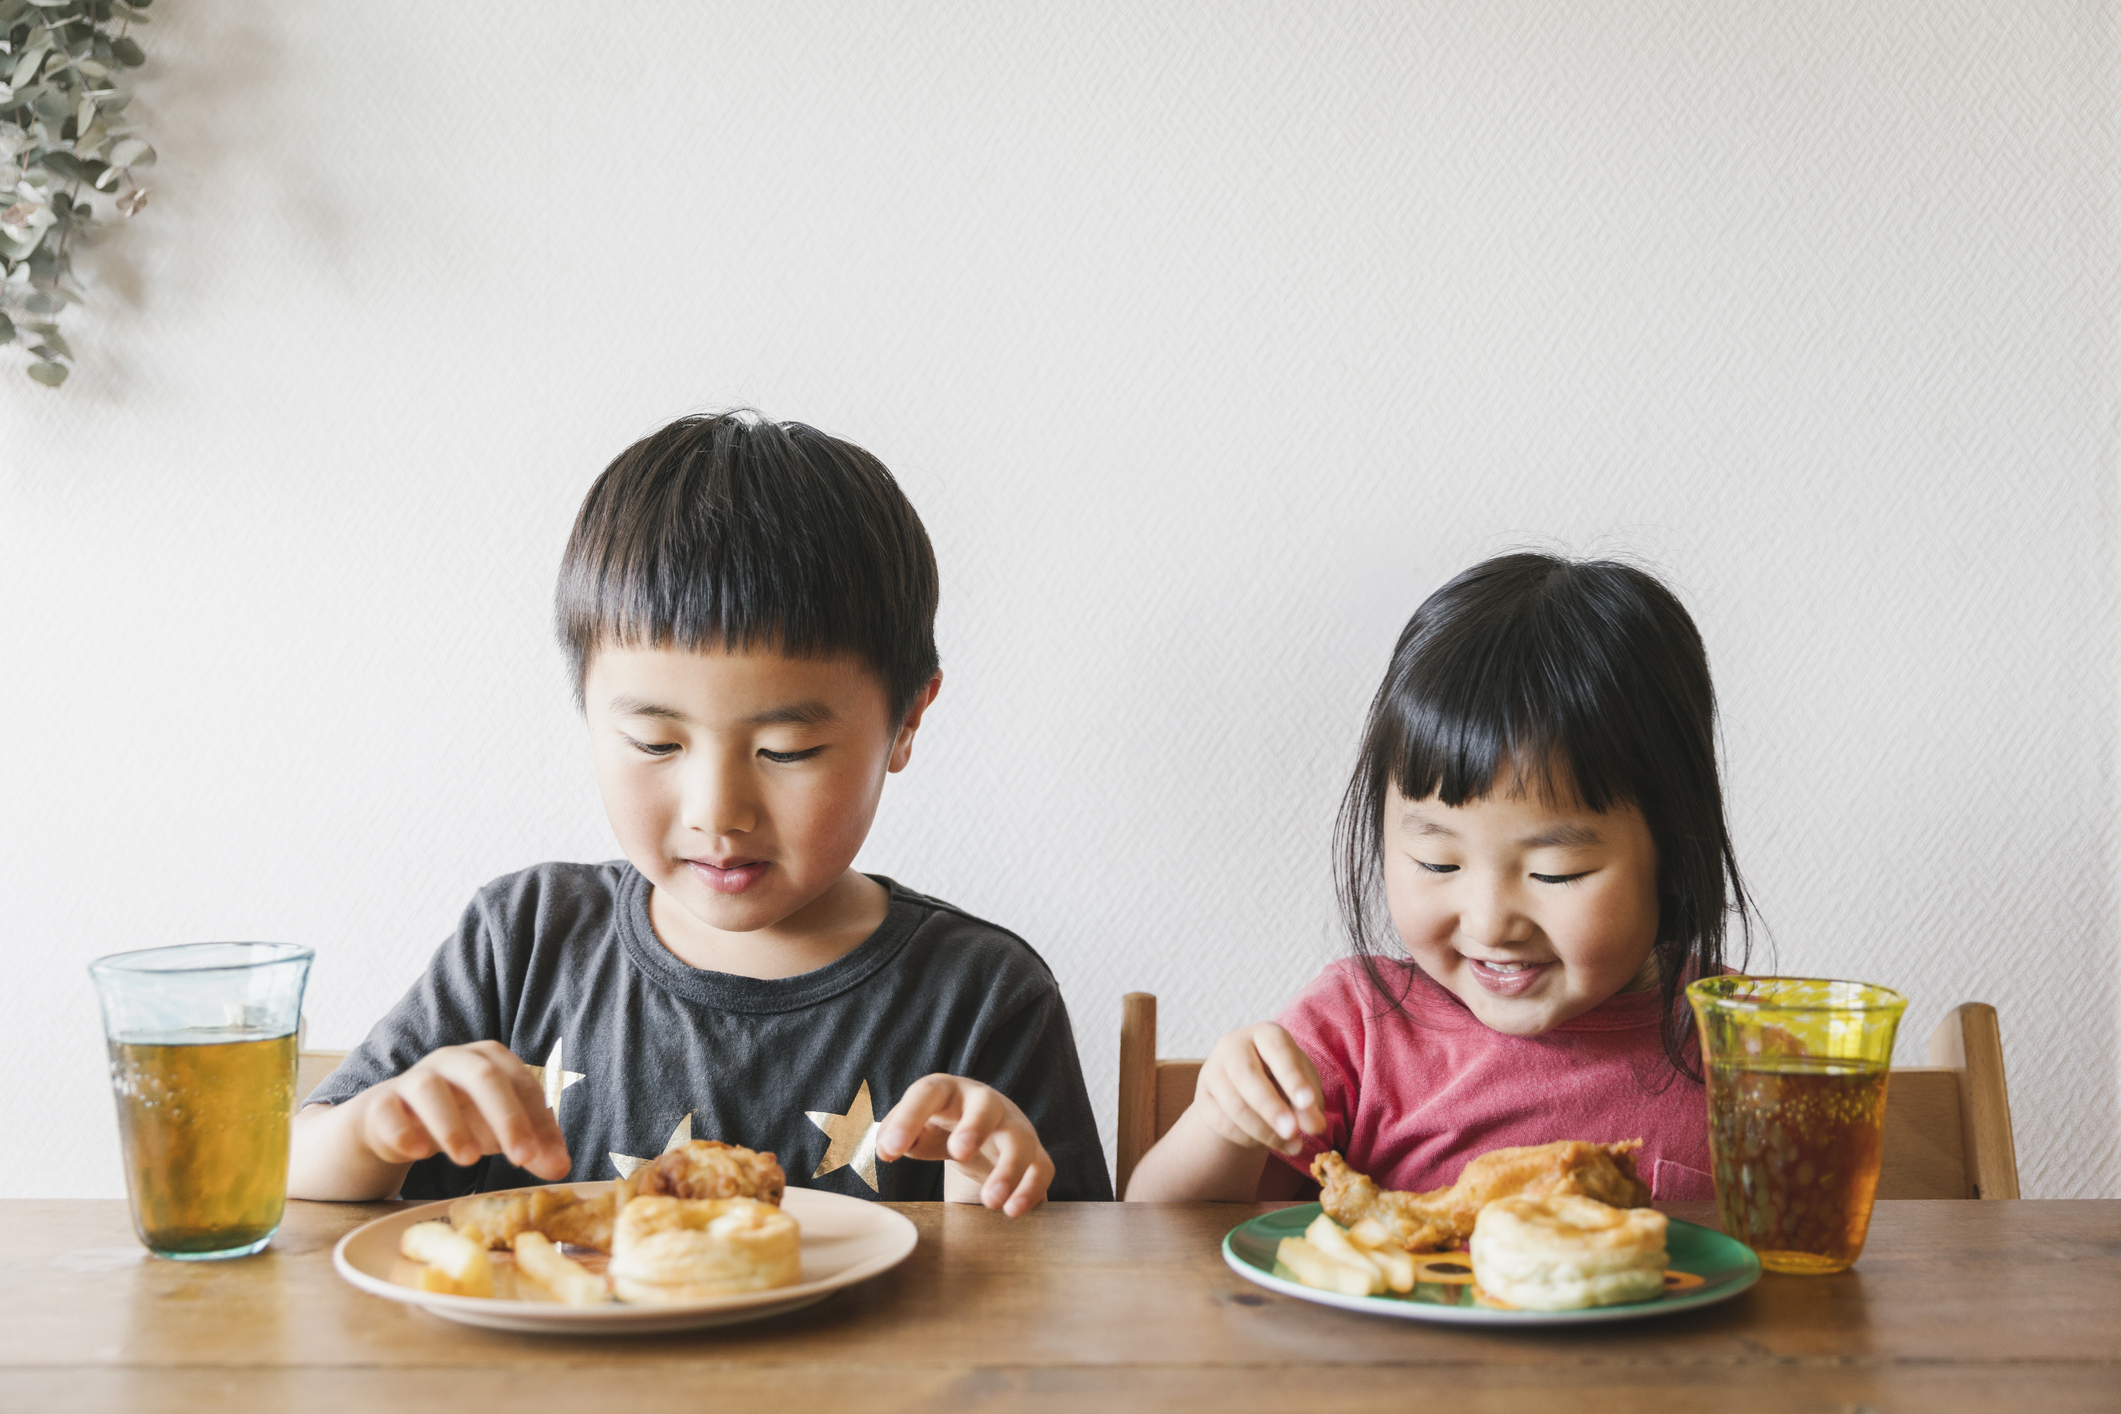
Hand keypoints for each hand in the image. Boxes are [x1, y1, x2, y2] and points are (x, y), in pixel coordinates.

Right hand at [352, 1041, 571, 1179]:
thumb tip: (561, 1167)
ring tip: (469, 1160)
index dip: (541, 1121)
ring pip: (430, 1089)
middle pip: (483, 1076)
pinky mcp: (380, 1103)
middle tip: (522, 1159)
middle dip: (507, 1117)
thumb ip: (530, 1147)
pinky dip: (402, 1130)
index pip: (523, 1084)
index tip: (552, 1159)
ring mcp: (413, 1078)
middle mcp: (453, 1060)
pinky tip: (418, 1152)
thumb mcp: (498, 1131)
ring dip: (452, 1125)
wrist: (392, 1123)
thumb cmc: (458, 1118)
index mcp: (489, 1059)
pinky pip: (387, 1111)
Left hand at [874, 1074, 1055, 1215]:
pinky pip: (1041, 1168)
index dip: (908, 1119)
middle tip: (958, 1153)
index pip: (927, 1094)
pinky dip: (1030, 1189)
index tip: (889, 1152)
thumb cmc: (941, 1126)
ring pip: (1020, 1140)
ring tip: (990, 1202)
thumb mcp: (916, 1127)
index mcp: (948, 1092)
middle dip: (975, 1127)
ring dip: (1008, 1170)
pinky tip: (1013, 1211)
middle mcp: (985, 1103)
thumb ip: (896, 1135)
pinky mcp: (1034, 1153)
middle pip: (986, 1106)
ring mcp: (1013, 1127)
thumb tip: (885, 1148)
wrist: (985, 1127)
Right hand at [1192, 1023, 1325, 1156]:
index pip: (1277, 1050)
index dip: (1293, 1077)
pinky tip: (1266, 1142)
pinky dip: (1247, 1138)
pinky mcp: (1202, 1096)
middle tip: (1293, 1131)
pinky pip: (1222, 1122)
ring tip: (1292, 1146)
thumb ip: (1310, 1104)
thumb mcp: (1302, 1085)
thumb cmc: (1282, 1080)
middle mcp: (1234, 1045)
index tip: (1308, 1103)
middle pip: (1247, 1075)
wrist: (1248, 1088)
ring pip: (1234, 1104)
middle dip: (1271, 1107)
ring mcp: (1213, 1069)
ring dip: (1263, 1131)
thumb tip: (1315, 1126)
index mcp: (1265, 1034)